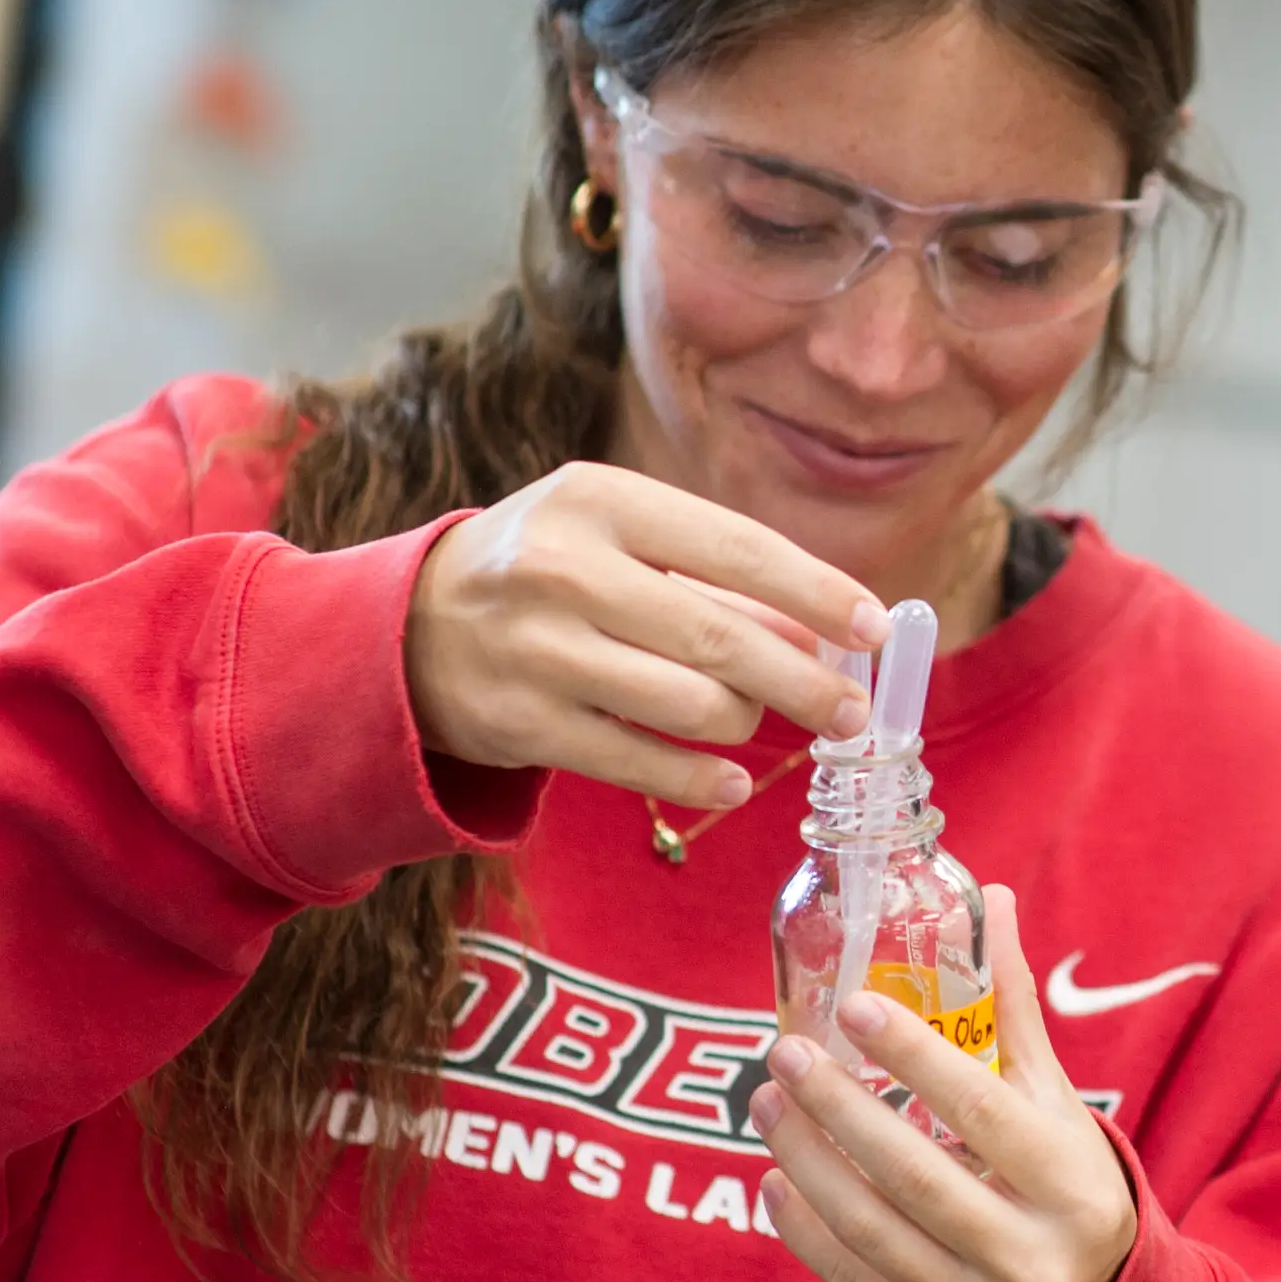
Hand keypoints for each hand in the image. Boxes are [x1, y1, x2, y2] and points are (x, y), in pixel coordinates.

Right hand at [403, 459, 886, 799]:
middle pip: (723, 639)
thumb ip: (714, 578)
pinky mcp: (522, 724)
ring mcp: (539, 651)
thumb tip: (823, 630)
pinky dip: (699, 780)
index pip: (738, 547)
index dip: (818, 593)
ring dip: (748, 722)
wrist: (406, 626)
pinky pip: (641, 764)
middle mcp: (564, 570)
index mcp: (599, 500)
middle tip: (852, 711)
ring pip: (691, 706)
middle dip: (806, 681)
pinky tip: (731, 781)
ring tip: (760, 720)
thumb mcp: (617, 539)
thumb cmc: (545, 571)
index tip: (874, 628)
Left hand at [750, 888, 1140, 1281]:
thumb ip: (1013, 1015)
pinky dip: (805, 1229)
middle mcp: (1033, 1256)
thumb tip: (991, 900)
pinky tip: (777, 1178)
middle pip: (914, 1173)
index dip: (915, 1057)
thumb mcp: (1057, 1107)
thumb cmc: (1061, 1188)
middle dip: (838, 1108)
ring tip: (768, 1102)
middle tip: (785, 1050)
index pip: (983, 1110)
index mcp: (1074, 1184)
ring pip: (871, 1230)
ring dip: (806, 1160)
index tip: (854, 1006)